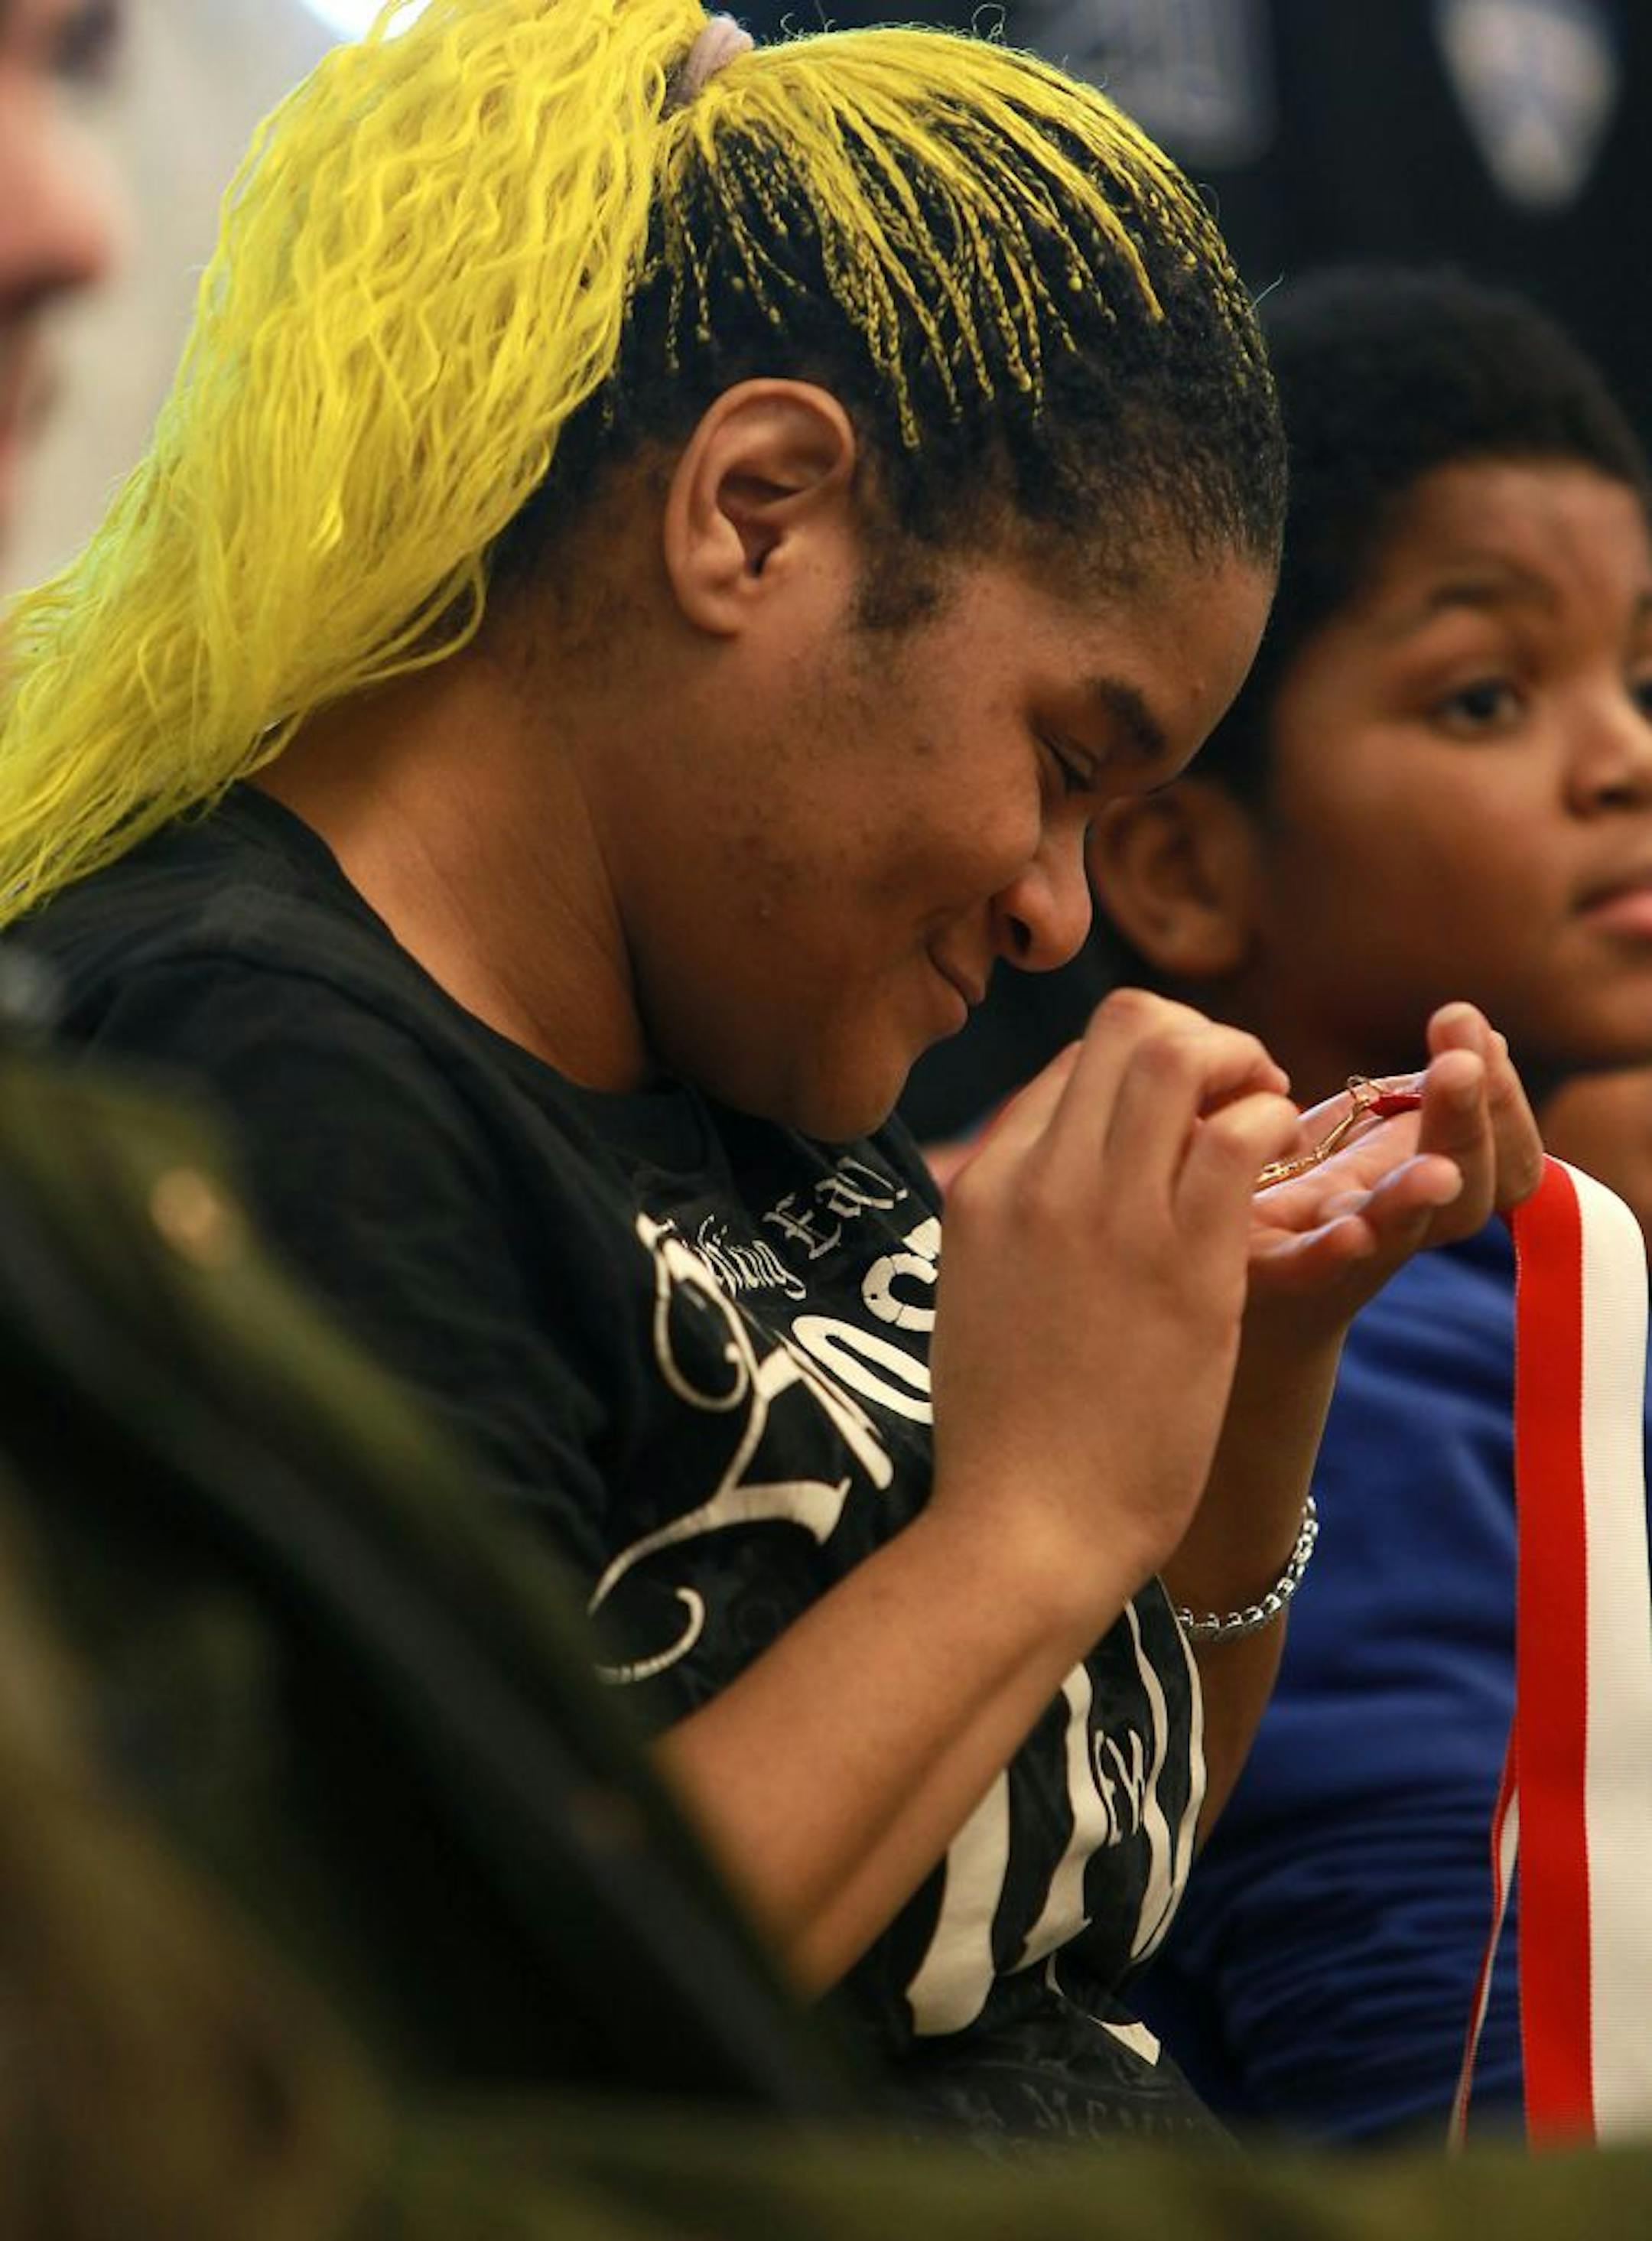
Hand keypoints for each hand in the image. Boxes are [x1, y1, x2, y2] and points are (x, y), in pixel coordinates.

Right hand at [928, 989, 1300, 1606]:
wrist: (1025, 1527)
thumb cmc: (1008, 1437)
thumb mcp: (976, 1298)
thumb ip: (1012, 1227)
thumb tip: (1055, 1185)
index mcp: (980, 1188)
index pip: (1070, 1066)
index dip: (1140, 1075)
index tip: (1180, 1125)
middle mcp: (1037, 1181)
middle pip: (1123, 1026)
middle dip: (1198, 1038)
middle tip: (1237, 1095)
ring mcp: (1107, 1215)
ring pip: (1178, 1055)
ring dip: (1241, 1066)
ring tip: (1265, 1121)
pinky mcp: (1183, 1262)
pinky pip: (1240, 1134)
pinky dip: (1273, 1127)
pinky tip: (1281, 1170)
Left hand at [1245, 1002, 1542, 1318]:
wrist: (1213, 1269)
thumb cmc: (1292, 1187)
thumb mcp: (1355, 1128)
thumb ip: (1411, 1094)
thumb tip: (1473, 1028)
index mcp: (1423, 1182)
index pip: (1503, 1158)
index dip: (1503, 1103)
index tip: (1482, 1034)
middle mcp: (1395, 1226)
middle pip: (1464, 1192)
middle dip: (1468, 1124)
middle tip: (1461, 1063)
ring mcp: (1338, 1256)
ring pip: (1397, 1232)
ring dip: (1417, 1199)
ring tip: (1438, 1172)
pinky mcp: (1269, 1272)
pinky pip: (1311, 1268)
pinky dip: (1336, 1253)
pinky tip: (1355, 1232)